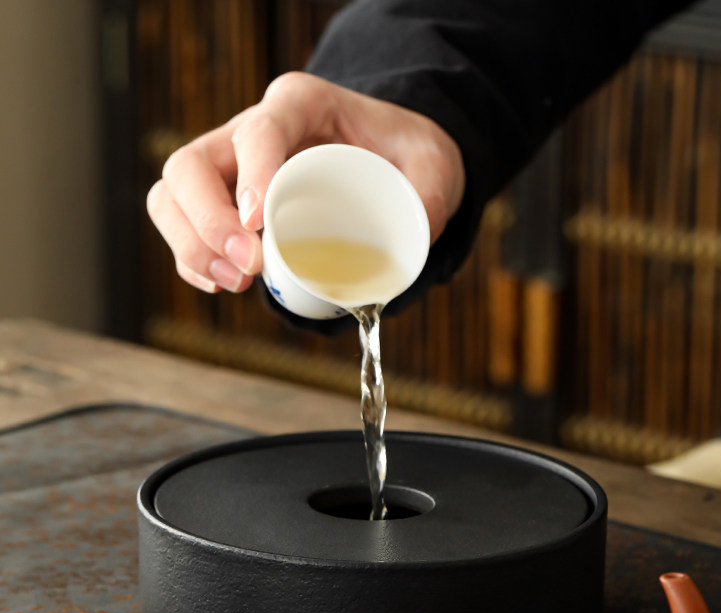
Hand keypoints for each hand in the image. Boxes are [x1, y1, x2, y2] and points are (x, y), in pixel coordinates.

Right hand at [146, 72, 465, 293]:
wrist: (389, 156)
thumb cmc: (404, 152)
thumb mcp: (432, 163)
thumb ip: (430, 196)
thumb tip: (407, 251)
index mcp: (300, 106)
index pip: (258, 131)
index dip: (250, 176)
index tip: (258, 227)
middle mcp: (252, 131)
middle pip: (190, 165)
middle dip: (207, 222)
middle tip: (246, 268)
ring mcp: (231, 167)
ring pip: (172, 194)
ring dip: (191, 244)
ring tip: (232, 283)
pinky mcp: (225, 202)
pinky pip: (181, 224)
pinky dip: (190, 258)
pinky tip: (218, 283)